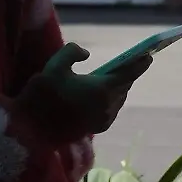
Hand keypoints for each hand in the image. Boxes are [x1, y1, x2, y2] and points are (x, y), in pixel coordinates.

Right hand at [33, 43, 149, 133]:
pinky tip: (102, 97)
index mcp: (102, 89)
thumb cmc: (43, 95)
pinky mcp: (96, 128)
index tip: (148, 56)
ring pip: (118, 100)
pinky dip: (110, 101)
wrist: (32, 129)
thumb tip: (87, 55)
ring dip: (118, 89)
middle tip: (127, 65)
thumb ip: (73, 52)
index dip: (139, 64)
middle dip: (126, 75)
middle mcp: (107, 106)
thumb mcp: (55, 65)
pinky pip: (110, 110)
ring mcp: (103, 119)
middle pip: (123, 87)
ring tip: (114, 79)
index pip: (128, 74)